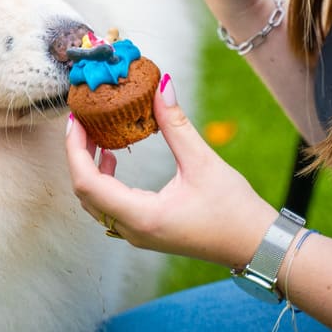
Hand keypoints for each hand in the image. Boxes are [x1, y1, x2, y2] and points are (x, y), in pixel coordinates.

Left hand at [65, 74, 278, 267]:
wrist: (256, 245)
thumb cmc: (234, 210)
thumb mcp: (203, 162)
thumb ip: (176, 124)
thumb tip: (161, 85)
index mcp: (142, 217)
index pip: (87, 183)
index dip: (75, 149)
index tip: (75, 120)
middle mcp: (133, 230)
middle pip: (85, 193)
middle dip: (79, 155)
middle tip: (82, 121)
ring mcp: (138, 234)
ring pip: (96, 202)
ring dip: (90, 167)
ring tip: (95, 134)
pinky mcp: (146, 231)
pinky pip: (110, 206)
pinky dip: (104, 180)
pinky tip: (113, 157)